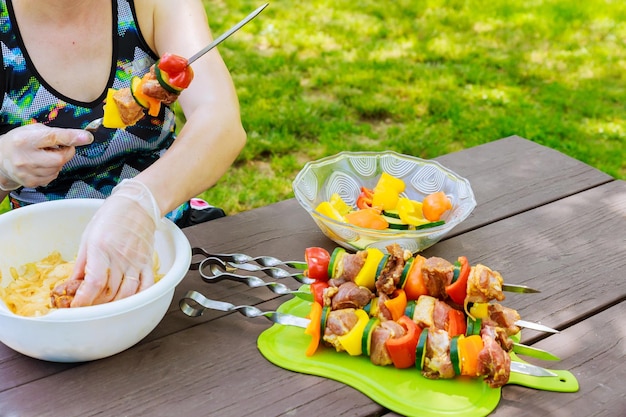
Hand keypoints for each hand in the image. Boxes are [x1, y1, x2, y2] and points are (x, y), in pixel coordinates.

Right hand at [0, 124, 92, 189]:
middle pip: (59, 159)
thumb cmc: (20, 142)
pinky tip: (42, 164)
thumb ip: (57, 133)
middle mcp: (25, 157)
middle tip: (60, 148)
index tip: (86, 137)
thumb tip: (81, 137)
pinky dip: (53, 170)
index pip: (53, 137)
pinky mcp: (31, 182)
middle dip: (66, 153)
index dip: (71, 137)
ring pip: (58, 169)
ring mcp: (27, 172)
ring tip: (46, 155)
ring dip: (58, 162)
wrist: (1, 158)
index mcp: (25, 139)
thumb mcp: (35, 130)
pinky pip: (53, 176)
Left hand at [67, 179, 161, 306]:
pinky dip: (139, 297)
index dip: (84, 298)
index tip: (76, 305)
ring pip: (127, 293)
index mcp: (101, 249)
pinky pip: (146, 285)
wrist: (136, 205)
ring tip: (105, 304)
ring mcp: (136, 261)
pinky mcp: (147, 262)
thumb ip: (82, 262)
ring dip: (115, 304)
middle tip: (88, 305)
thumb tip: (73, 282)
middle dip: (96, 303)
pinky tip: (129, 300)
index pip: (93, 283)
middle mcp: (120, 257)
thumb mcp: (88, 236)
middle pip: (109, 291)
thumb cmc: (111, 217)